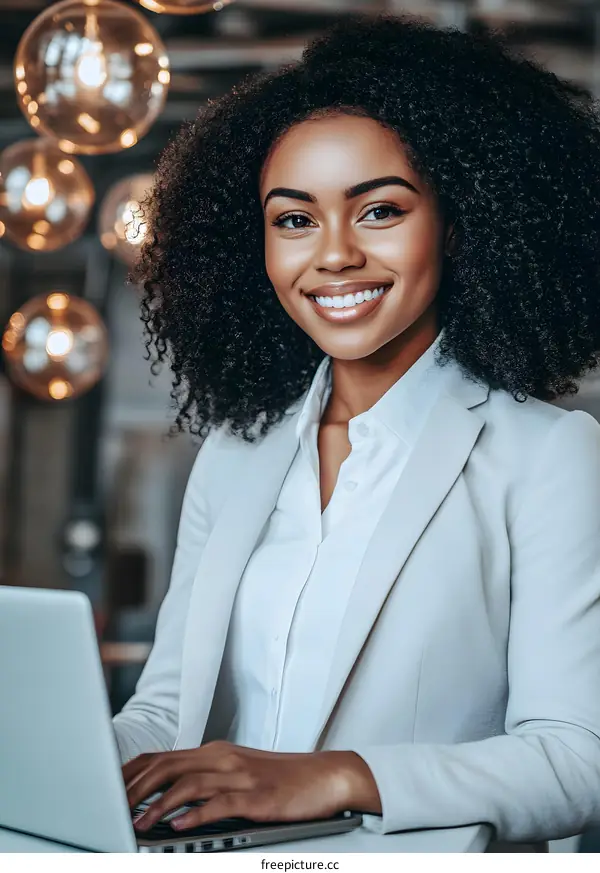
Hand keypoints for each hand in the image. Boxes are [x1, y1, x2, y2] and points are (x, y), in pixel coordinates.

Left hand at [122, 740, 380, 831]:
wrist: (326, 775)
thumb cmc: (282, 778)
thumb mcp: (238, 771)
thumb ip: (206, 777)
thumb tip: (167, 794)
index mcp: (215, 752)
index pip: (162, 756)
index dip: (132, 772)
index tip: (107, 788)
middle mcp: (223, 758)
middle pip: (168, 766)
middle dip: (135, 787)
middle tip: (111, 807)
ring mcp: (241, 776)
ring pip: (190, 783)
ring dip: (160, 804)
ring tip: (138, 823)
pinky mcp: (259, 796)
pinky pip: (222, 804)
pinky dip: (198, 814)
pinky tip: (179, 825)